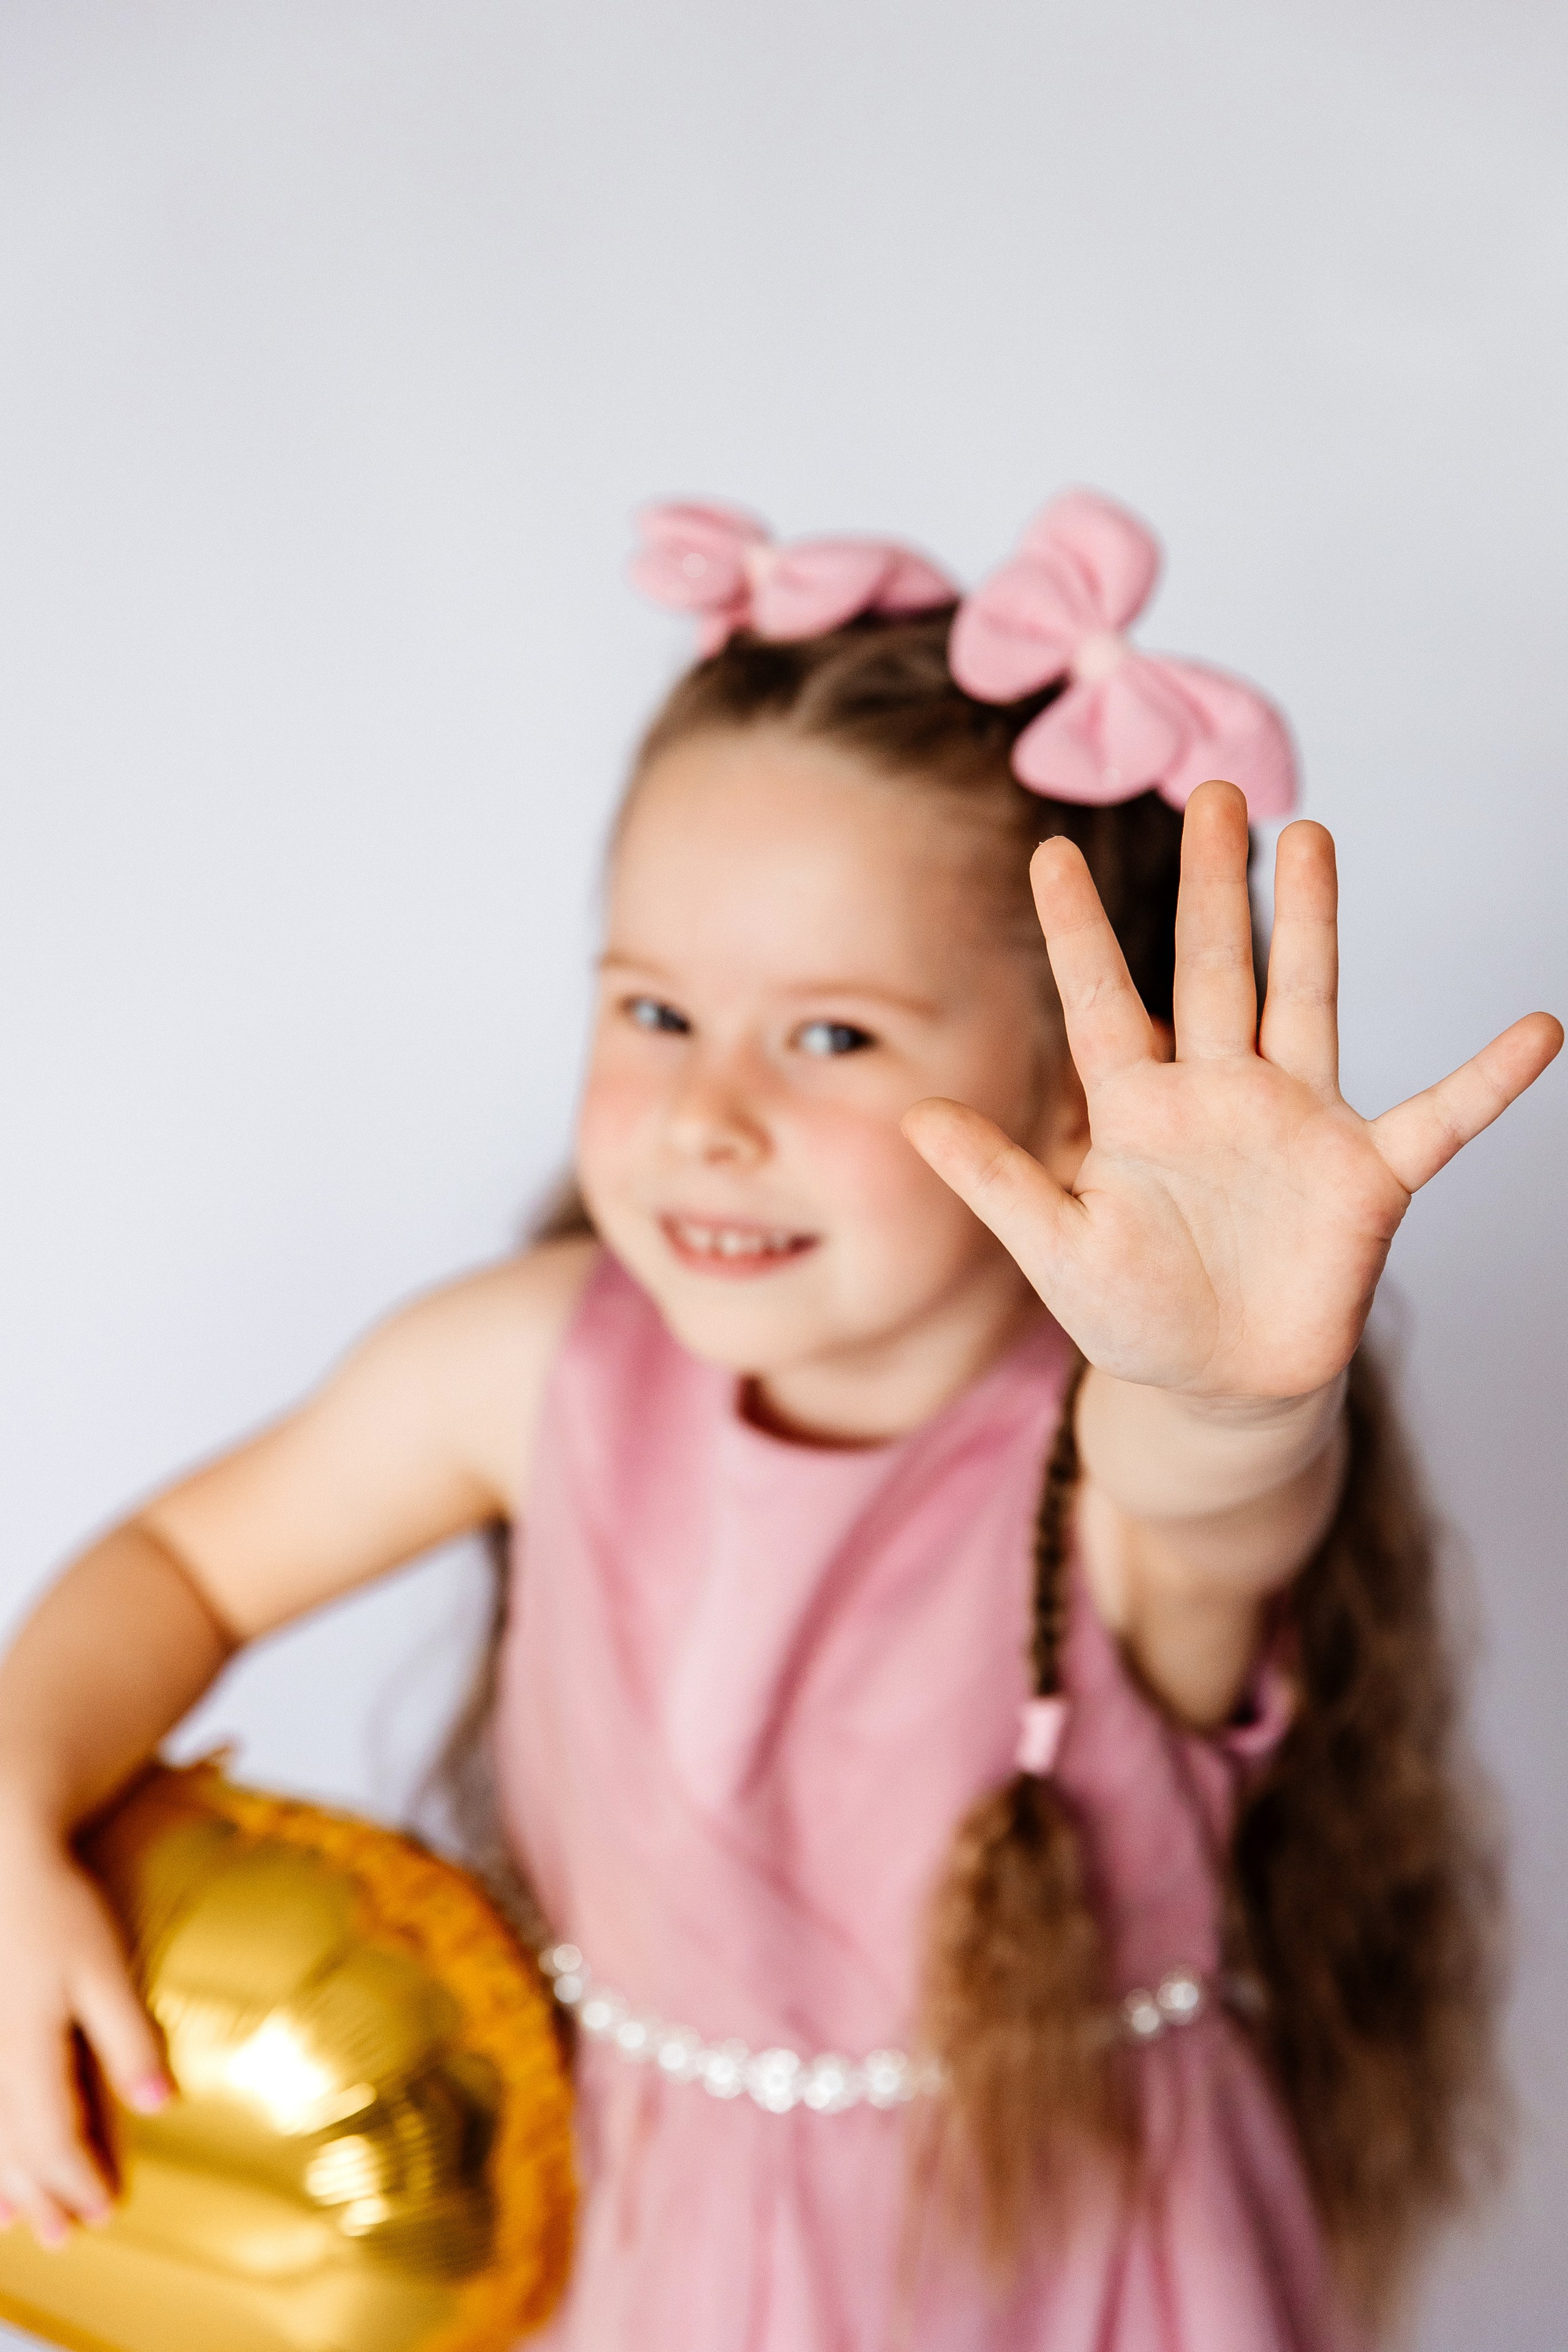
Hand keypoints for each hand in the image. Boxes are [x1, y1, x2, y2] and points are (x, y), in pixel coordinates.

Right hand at [0, 1803, 169, 2244]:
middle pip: (15, 2148)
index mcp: (29, 2050)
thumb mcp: (105, 1971)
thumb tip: (163, 2105)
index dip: (80, 2179)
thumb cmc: (59, 1911)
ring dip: (3, 2182)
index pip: (55, 2138)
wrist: (5, 1861)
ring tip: (19, 2225)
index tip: (109, 2210)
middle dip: (42, 2196)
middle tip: (66, 2239)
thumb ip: (130, 2039)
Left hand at [904, 781, 1561, 1401]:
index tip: (1049, 851)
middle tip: (1213, 790)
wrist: (1220, 1386)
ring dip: (1310, 924)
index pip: (1101, 1001)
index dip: (1076, 930)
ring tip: (1309, 837)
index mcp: (1138, 1108)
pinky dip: (1487, 1082)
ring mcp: (1296, 1122)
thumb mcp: (1054, 1253)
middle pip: (1212, 968)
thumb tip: (914, 1116)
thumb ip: (997, 1182)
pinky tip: (1540, 1030)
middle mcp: (1217, 1092)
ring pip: (1304, 1000)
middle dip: (1210, 883)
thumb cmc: (1135, 1316)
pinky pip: (1437, 1117)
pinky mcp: (1365, 1175)